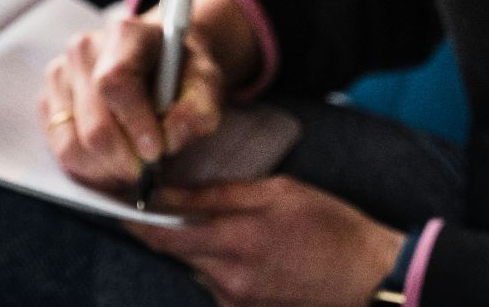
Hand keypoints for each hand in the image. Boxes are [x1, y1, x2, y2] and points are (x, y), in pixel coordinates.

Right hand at [39, 13, 226, 193]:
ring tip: (132, 170)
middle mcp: (84, 49)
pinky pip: (60, 149)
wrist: (159, 60)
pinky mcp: (48, 99)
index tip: (156, 153)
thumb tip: (170, 139)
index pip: (116, 82)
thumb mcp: (207, 83)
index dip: (134, 124)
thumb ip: (199, 109)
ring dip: (106, 170)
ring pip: (72, 144)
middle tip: (148, 173)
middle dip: (124, 160)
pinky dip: (89, 168)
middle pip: (93, 123)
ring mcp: (60, 74)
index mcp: (125, 34)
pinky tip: (113, 162)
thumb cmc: (182, 72)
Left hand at [124, 178, 406, 306]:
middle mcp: (229, 279)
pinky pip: (217, 286)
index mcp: (236, 240)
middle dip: (170, 229)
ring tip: (235, 229)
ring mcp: (238, 301)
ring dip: (200, 248)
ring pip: (197, 269)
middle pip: (176, 252)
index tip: (117, 201)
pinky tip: (251, 252)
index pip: (163, 235)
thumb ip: (219, 195)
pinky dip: (221, 266)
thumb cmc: (330, 226)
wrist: (371, 278)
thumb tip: (171, 193)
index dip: (135, 219)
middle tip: (171, 204)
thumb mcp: (278, 192)